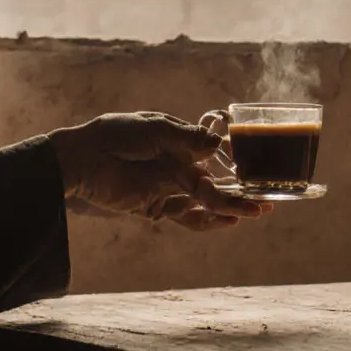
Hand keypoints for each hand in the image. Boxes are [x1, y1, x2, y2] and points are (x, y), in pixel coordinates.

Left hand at [48, 112, 269, 230]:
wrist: (82, 160)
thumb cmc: (115, 135)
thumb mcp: (153, 129)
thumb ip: (186, 138)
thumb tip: (217, 146)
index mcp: (178, 141)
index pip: (214, 151)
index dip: (235, 158)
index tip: (254, 161)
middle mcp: (177, 165)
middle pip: (216, 180)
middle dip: (241, 189)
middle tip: (268, 196)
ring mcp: (168, 187)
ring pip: (207, 200)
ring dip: (232, 206)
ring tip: (257, 211)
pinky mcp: (157, 207)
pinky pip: (187, 216)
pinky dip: (208, 220)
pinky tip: (228, 220)